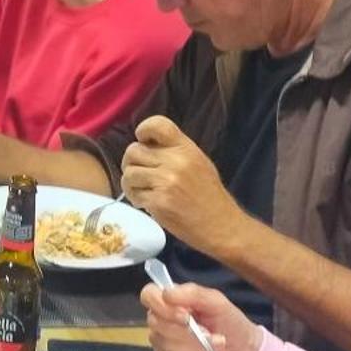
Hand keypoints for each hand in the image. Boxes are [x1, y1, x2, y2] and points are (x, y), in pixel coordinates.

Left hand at [122, 116, 245, 254]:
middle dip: (131, 163)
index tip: (142, 141)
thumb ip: (174, 151)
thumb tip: (145, 144)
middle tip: (139, 175)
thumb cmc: (209, 195)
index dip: (144, 130)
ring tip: (143, 191)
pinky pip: (133, 194)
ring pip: (129, 173)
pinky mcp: (158, 201)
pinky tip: (147, 203)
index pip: (158, 125)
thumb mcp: (198, 163)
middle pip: (134, 150)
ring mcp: (166, 181)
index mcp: (186, 148)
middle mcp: (176, 161)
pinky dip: (136, 199)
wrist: (221, 225)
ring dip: (131, 184)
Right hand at [139, 281, 260, 350]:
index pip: (148, 296)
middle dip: (188, 332)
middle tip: (210, 333)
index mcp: (170, 300)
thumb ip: (193, 293)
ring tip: (217, 345)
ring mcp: (162, 342)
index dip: (162, 306)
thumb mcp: (217, 301)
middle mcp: (161, 320)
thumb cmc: (229, 321)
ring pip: (167, 345)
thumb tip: (167, 293)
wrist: (243, 350)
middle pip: (157, 324)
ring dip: (196, 347)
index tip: (185, 315)